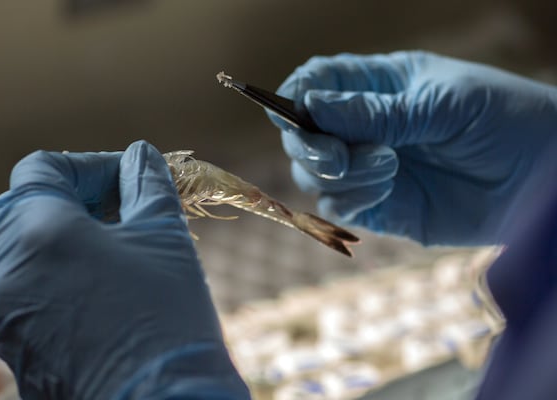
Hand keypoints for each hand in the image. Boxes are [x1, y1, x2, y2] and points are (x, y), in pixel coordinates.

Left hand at [0, 141, 248, 398]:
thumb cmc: (166, 315)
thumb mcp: (165, 235)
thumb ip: (147, 183)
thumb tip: (141, 156)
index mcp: (40, 233)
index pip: (41, 168)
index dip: (89, 164)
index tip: (129, 178)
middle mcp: (10, 271)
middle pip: (25, 207)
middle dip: (74, 198)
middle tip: (121, 210)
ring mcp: (10, 315)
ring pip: (26, 252)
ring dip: (67, 236)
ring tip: (119, 249)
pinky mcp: (21, 348)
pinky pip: (31, 293)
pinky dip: (61, 275)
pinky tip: (106, 289)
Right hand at [269, 51, 556, 244]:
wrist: (545, 177)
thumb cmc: (502, 119)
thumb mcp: (441, 103)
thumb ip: (376, 111)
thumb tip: (310, 106)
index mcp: (378, 86)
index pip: (315, 85)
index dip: (294, 98)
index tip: (292, 114)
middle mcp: (365, 128)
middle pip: (303, 136)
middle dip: (310, 147)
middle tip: (338, 155)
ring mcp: (369, 170)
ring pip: (315, 176)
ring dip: (340, 174)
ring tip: (390, 166)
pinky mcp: (381, 208)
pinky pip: (339, 207)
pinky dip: (352, 200)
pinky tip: (389, 188)